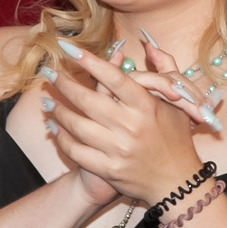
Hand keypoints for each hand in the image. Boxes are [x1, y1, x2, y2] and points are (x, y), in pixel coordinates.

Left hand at [41, 41, 207, 207]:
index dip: (89, 62)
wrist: (178, 183)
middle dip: (64, 84)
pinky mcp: (109, 170)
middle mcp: (132, 127)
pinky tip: (54, 128)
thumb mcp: (178, 102)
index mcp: (147, 106)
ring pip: (77, 126)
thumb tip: (149, 44)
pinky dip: (62, 138)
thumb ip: (165, 70)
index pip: (113, 78)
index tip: (68, 49)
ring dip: (58, 111)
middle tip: (49, 72)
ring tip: (48, 101)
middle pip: (88, 100)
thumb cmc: (176, 137)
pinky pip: (77, 151)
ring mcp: (119, 150)